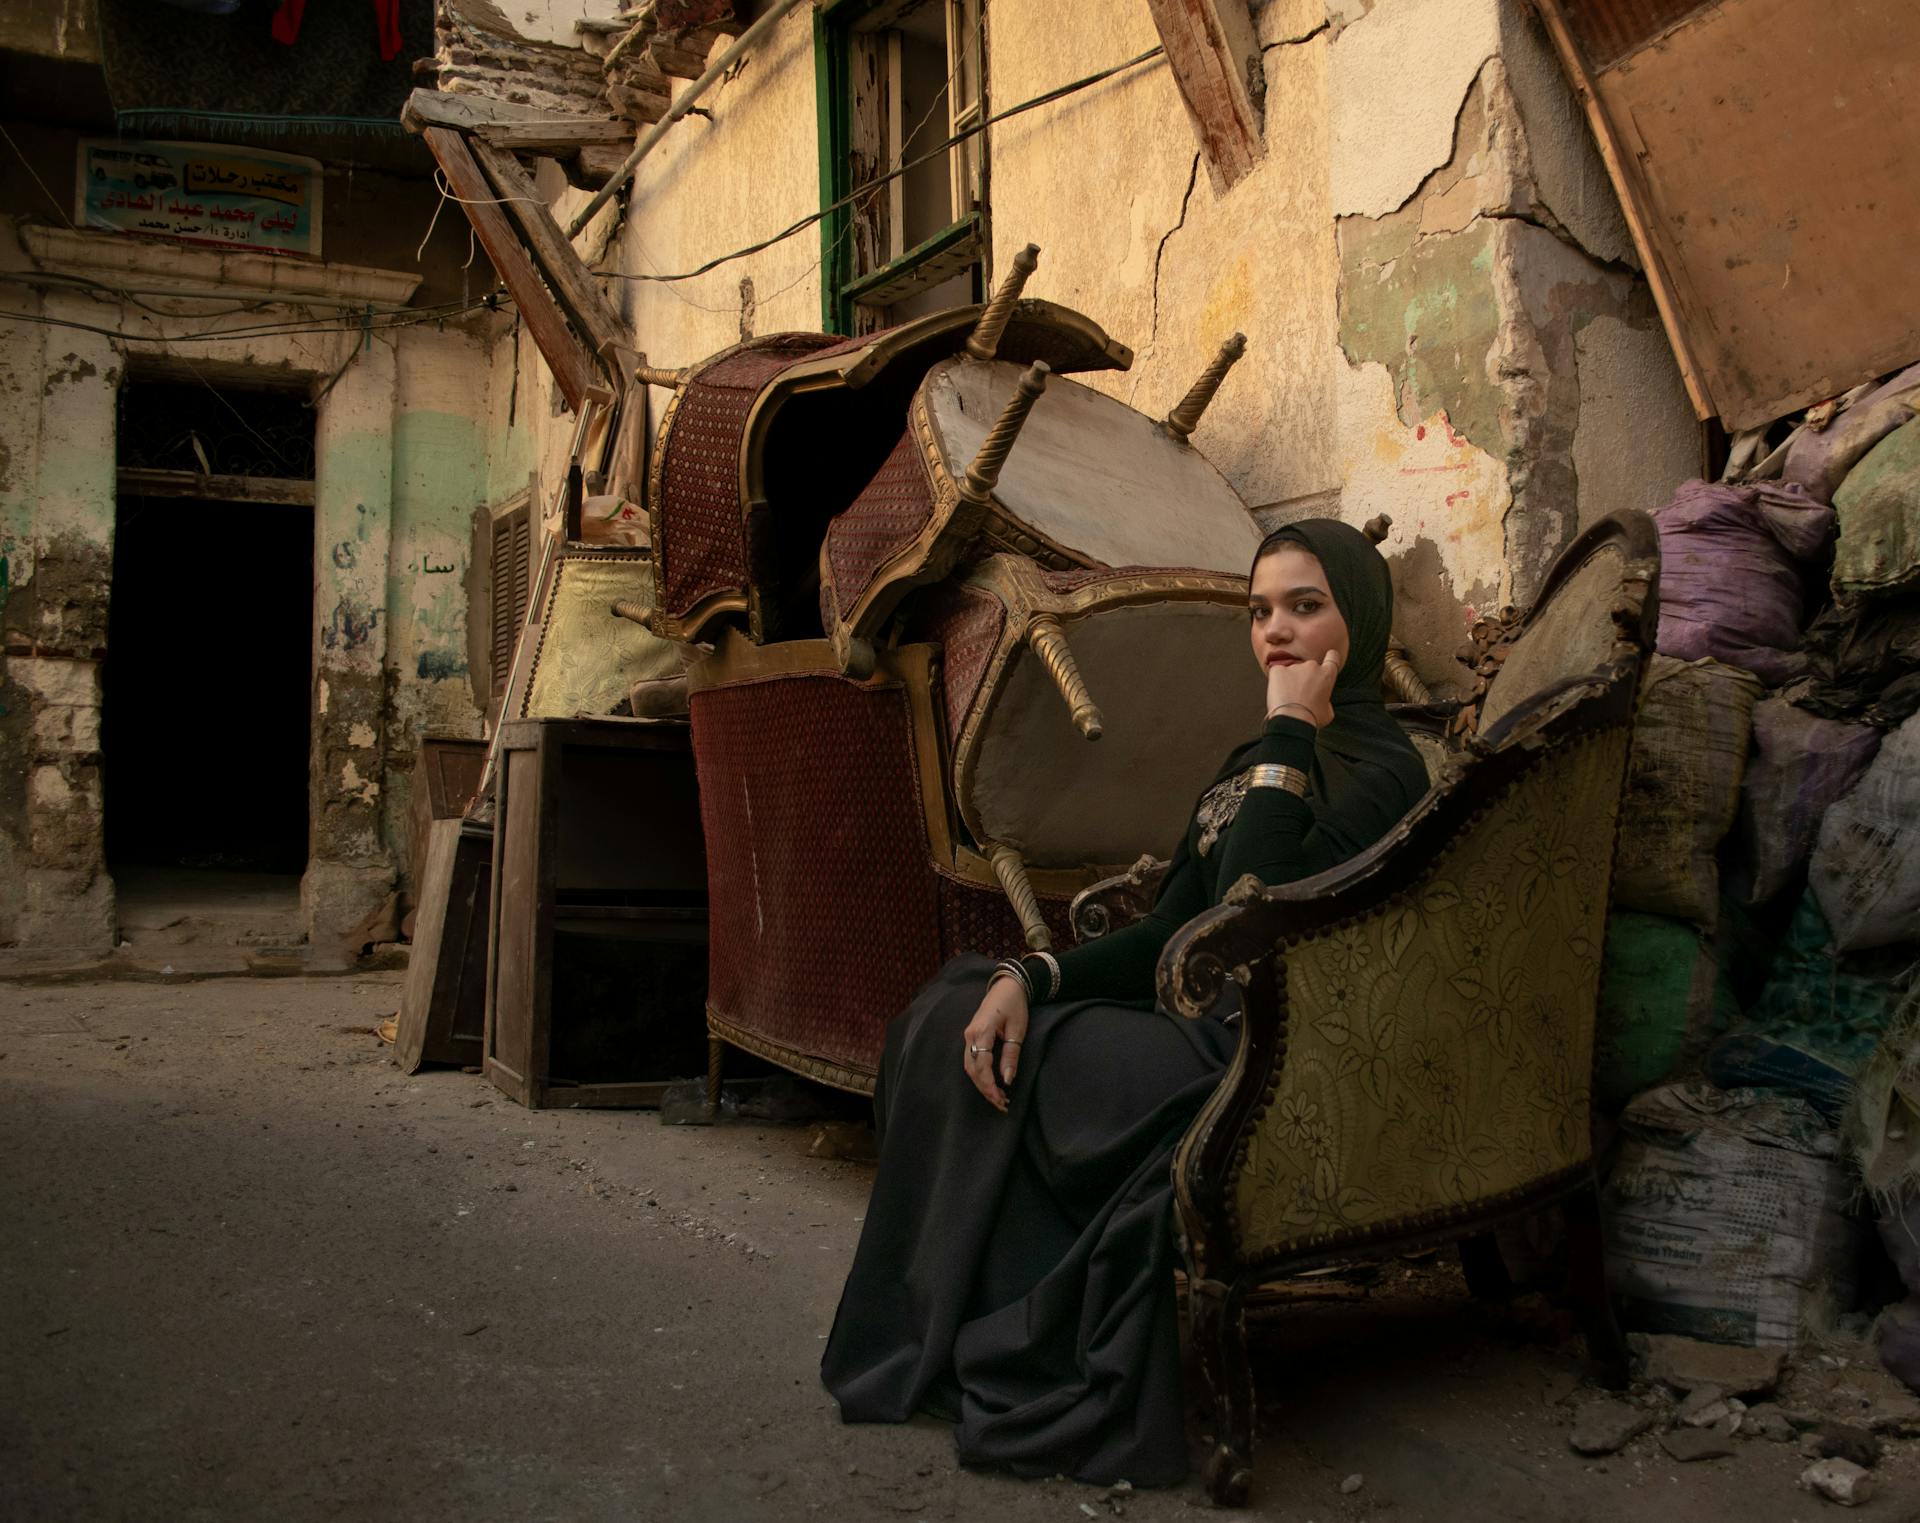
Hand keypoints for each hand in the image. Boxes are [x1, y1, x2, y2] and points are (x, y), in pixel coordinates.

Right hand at [962, 974, 1027, 1111]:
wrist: (1007, 986)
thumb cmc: (1014, 1005)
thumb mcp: (1017, 1030)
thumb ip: (1011, 1055)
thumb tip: (1007, 1080)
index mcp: (981, 1031)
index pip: (982, 1065)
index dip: (989, 1085)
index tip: (1000, 1099)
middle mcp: (970, 1035)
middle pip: (973, 1069)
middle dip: (985, 1089)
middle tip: (1002, 1104)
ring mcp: (968, 1036)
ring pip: (970, 1067)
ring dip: (982, 1084)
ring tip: (998, 1098)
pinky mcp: (971, 1037)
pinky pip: (971, 1060)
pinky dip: (980, 1075)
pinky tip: (991, 1084)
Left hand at [1265, 648, 1339, 728]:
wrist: (1292, 719)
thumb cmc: (1311, 718)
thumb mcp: (1328, 712)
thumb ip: (1326, 700)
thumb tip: (1321, 700)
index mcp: (1327, 675)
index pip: (1332, 657)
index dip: (1329, 659)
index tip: (1326, 663)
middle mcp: (1312, 666)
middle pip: (1308, 667)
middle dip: (1304, 677)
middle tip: (1299, 694)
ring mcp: (1294, 666)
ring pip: (1291, 671)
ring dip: (1289, 680)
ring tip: (1287, 698)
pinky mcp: (1278, 669)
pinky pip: (1277, 672)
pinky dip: (1276, 680)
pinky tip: (1278, 693)